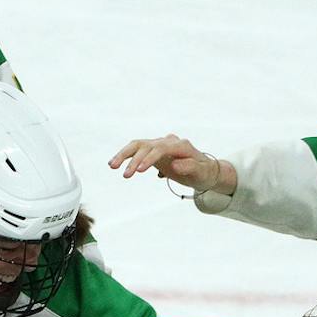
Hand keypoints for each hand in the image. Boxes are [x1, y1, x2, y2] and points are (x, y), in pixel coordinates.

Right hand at [109, 134, 236, 197]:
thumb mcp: (201, 172)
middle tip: (125, 175)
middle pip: (146, 145)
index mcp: (179, 145)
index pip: (160, 149)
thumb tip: (175, 164)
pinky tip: (114, 164)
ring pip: (138, 146)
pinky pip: (138, 151)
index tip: (139, 171)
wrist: (204, 169)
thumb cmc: (203, 172)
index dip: (149, 158)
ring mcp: (160, 145)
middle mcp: (168, 142)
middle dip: (133, 159)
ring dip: (124, 155)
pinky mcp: (154, 151)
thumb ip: (189, 166)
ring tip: (112, 166)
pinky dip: (126, 156)